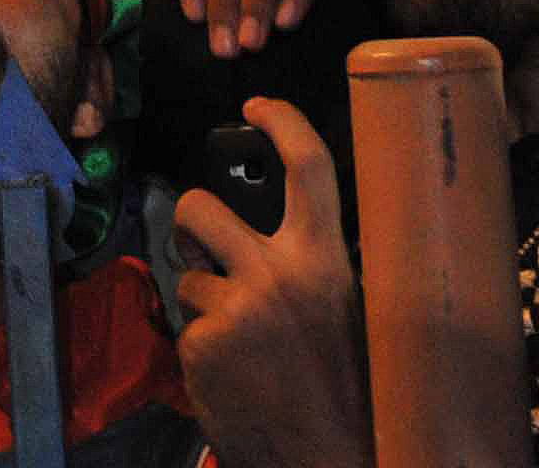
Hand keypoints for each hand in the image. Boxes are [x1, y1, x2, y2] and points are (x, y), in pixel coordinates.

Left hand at [172, 100, 370, 467]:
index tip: (258, 106)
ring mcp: (236, 310)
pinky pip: (185, 326)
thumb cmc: (353, 392)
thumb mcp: (351, 313)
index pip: (309, 168)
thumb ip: (316, 266)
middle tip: (202, 244)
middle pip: (200, 206)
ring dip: (201, 298)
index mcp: (328, 262)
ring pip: (186, 274)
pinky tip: (234, 374)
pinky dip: (202, 348)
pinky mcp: (203, 345)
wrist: (340, 460)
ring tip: (238, 338)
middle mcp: (279, 276)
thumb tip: (284, 228)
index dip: (282, 122)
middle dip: (189, 219)